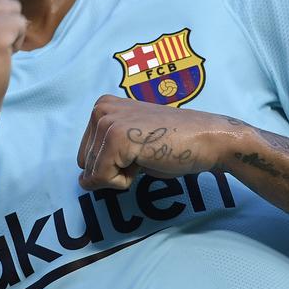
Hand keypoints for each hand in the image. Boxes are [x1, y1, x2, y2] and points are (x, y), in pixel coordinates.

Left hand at [76, 95, 247, 189]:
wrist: (206, 140)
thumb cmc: (173, 143)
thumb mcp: (131, 142)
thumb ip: (106, 153)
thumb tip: (82, 180)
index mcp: (102, 106)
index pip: (85, 155)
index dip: (112, 165)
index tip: (140, 151)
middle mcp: (101, 109)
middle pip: (85, 164)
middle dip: (114, 171)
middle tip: (145, 154)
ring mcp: (108, 122)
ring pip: (92, 173)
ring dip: (120, 176)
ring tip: (147, 155)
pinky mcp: (116, 138)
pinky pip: (102, 178)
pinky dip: (123, 182)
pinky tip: (146, 161)